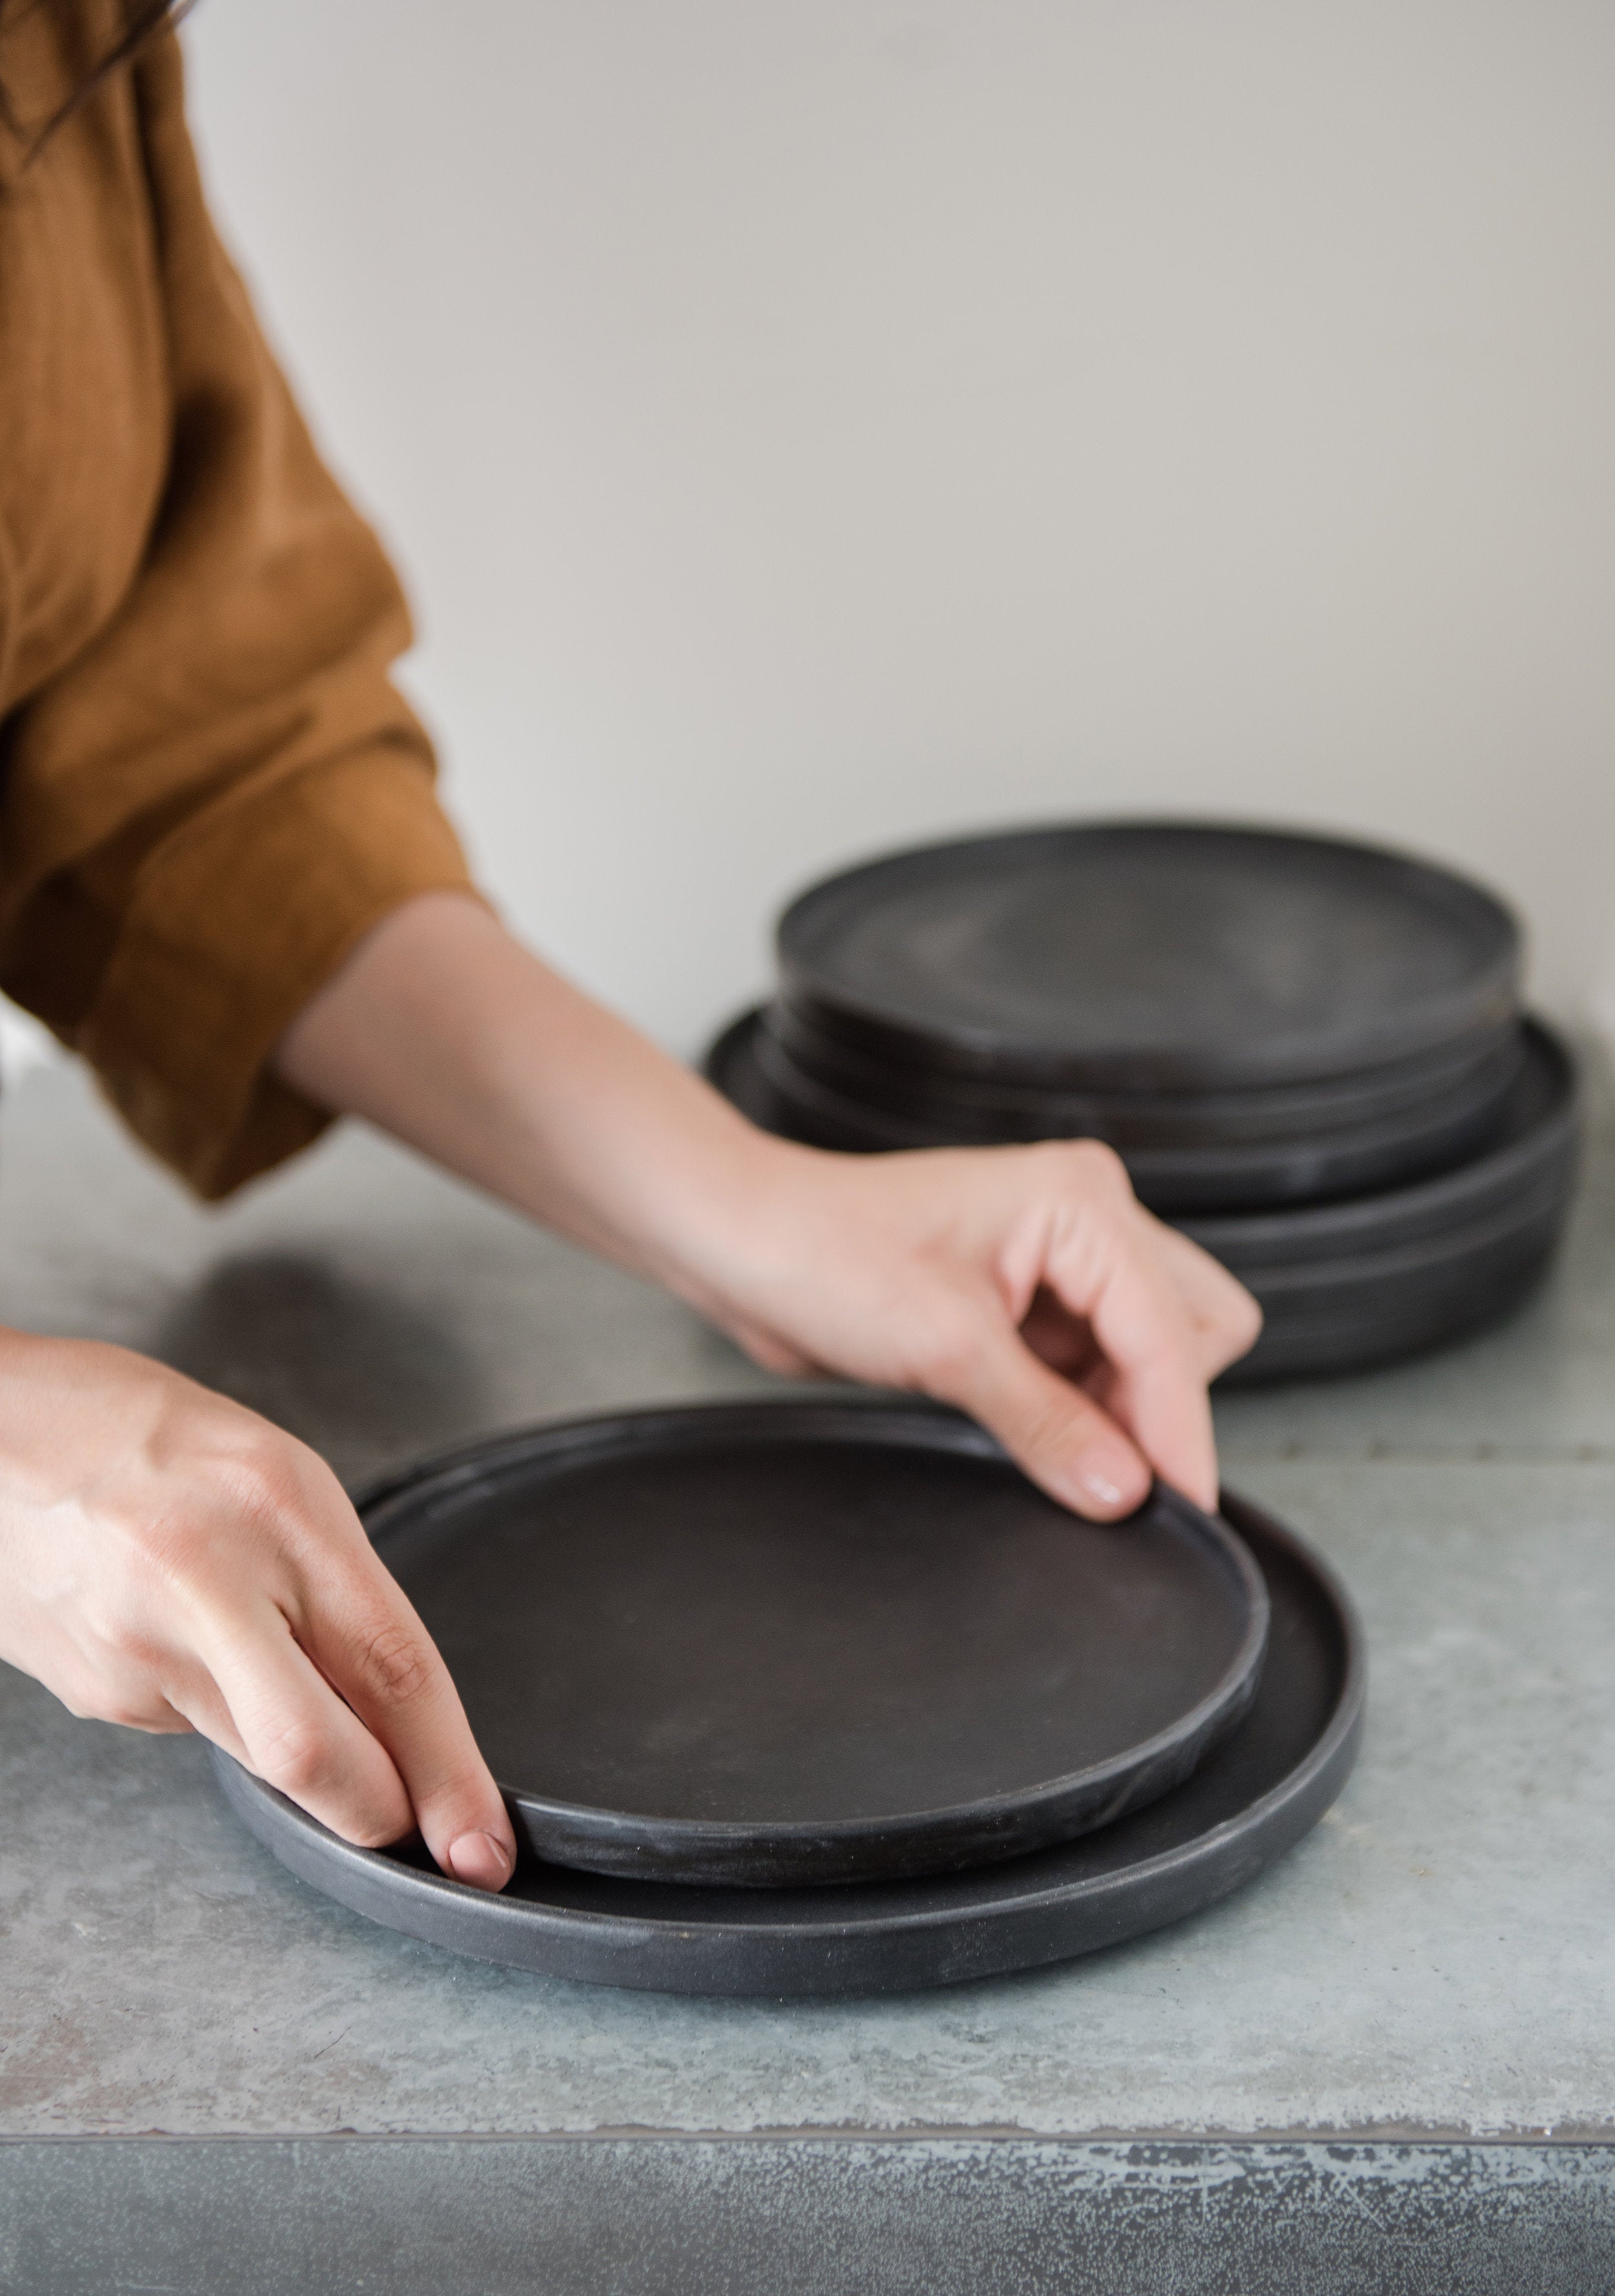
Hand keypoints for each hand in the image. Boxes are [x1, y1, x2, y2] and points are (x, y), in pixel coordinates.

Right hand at [0, 1331, 515, 1886]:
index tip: (483, 1841)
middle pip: (319, 1756)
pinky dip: (223, 1706)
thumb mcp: (275, 1472)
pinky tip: (188, 1638)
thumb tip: (394, 1703)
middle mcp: (207, 1584)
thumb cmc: (135, 1430)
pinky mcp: (98, 1694)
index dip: (450, 1771)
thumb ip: (338, 1584)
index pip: (392, 1667)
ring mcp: (140, 1651)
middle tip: (427, 1826)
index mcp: (277, 1507)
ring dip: (301, 1747)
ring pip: (261, 1758)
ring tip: (262, 1646)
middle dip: (386, 1811)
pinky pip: (195, 1729)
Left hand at [701, 1137, 1259, 1517]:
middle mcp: (1083, 1219)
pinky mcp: (1027, 1298)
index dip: (1177, 1429)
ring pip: (1149, 1353)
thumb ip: (1048, 1424)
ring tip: (1052, 1447)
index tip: (1181, 1509)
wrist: (742, 1244)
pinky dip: (1081, 1410)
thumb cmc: (821, 1253)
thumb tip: (1125, 1492)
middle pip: (1190, 1331)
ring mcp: (1058, 1258)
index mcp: (1080, 1202)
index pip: (1172, 1334)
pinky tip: (1034, 1431)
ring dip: (1117, 1413)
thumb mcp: (945, 1349)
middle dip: (1160, 1408)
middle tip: (1113, 1475)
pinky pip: (1096, 1365)